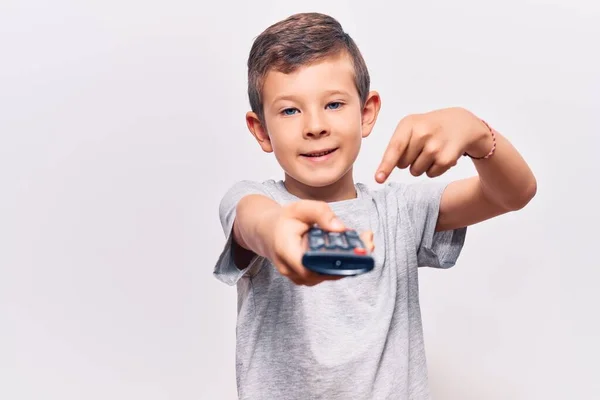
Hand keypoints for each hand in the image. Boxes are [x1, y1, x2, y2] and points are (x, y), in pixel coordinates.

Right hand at [263, 200, 374, 285]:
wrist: (267, 233)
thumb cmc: (284, 220)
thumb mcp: (299, 207)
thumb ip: (320, 212)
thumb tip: (341, 229)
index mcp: (285, 250)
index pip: (308, 266)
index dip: (331, 263)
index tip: (351, 253)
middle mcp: (291, 269)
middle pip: (324, 272)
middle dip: (350, 261)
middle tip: (368, 243)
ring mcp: (299, 276)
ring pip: (328, 275)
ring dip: (350, 262)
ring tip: (366, 243)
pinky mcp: (308, 277)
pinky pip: (327, 273)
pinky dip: (343, 263)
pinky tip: (356, 249)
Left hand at [375, 107, 492, 182]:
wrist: (461, 124)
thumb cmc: (428, 127)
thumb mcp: (410, 127)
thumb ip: (396, 145)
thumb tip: (384, 171)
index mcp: (409, 124)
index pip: (395, 148)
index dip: (386, 165)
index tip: (378, 179)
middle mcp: (423, 133)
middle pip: (402, 164)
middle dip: (408, 160)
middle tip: (421, 146)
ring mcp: (436, 147)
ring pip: (415, 171)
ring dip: (420, 165)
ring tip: (431, 149)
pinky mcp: (447, 159)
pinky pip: (430, 175)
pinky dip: (433, 169)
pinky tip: (441, 154)